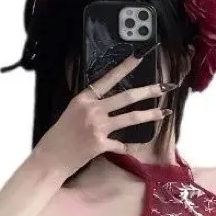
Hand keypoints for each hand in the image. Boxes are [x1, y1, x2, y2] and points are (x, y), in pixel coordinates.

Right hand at [33, 49, 173, 178]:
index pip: (108, 78)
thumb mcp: (72, 113)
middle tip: (165, 86)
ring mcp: (97, 127)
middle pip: (126, 97)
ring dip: (150, 115)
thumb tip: (107, 103)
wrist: (50, 159)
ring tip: (164, 112)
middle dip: (149, 91)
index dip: (125, 67)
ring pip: (130, 118)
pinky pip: (120, 145)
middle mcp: (92, 109)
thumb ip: (90, 106)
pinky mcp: (101, 144)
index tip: (140, 56)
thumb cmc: (59, 137)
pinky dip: (125, 148)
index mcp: (83, 98)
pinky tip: (128, 149)